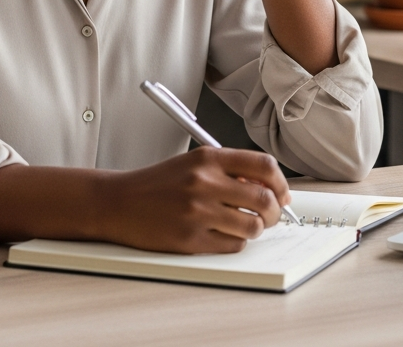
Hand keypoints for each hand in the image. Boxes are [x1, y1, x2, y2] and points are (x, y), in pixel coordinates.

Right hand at [105, 147, 289, 253]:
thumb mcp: (194, 163)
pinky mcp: (190, 239)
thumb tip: (267, 187)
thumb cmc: (158, 183)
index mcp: (209, 158)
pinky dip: (236, 241)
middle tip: (271, 215)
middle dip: (275, 211)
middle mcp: (205, 182)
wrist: (119, 202)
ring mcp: (197, 212)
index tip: (282, 193)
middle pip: (264, 198)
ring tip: (247, 225)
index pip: (263, 165)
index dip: (280, 182)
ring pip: (252, 225)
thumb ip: (229, 170)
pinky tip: (224, 234)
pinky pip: (232, 244)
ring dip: (256, 228)